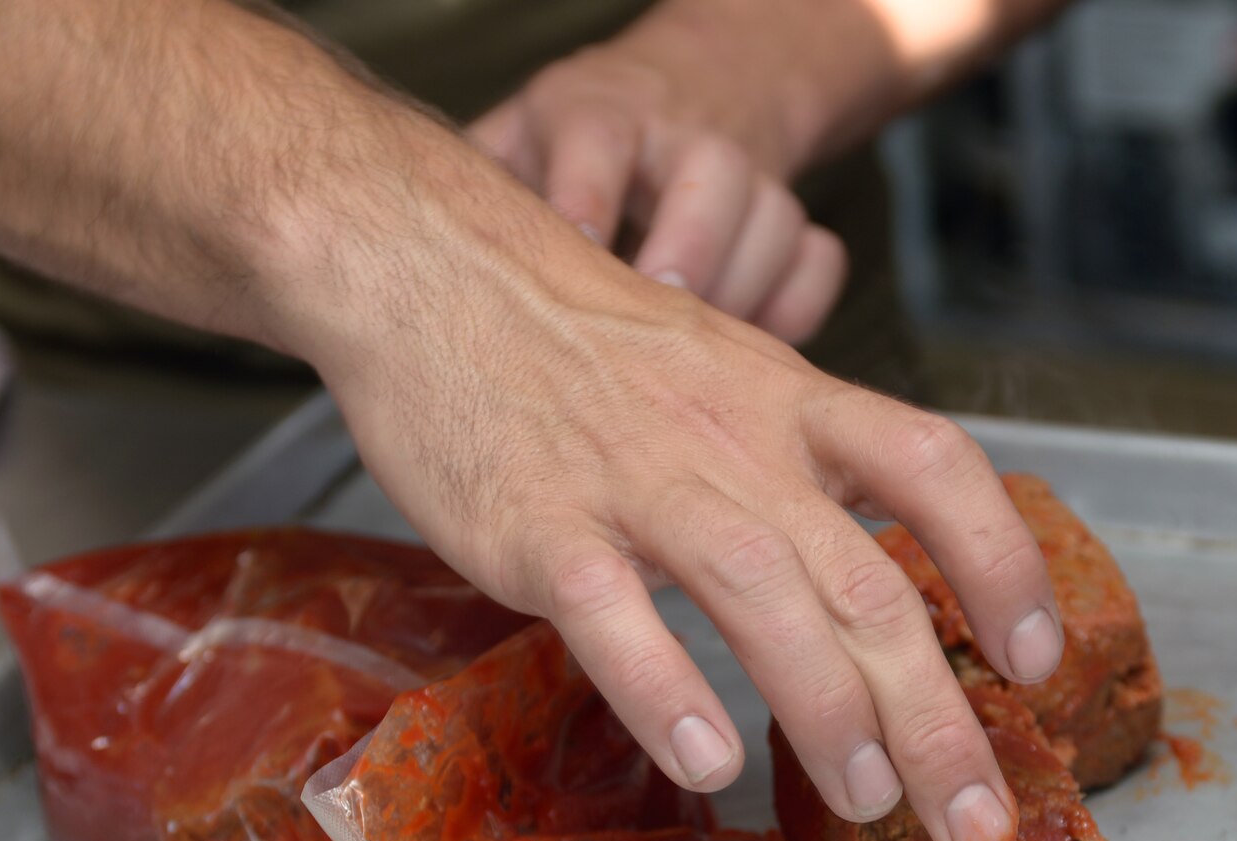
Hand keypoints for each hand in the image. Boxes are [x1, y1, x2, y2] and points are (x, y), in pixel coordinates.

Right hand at [295, 184, 1062, 840]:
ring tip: (871, 801)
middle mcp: (739, 442)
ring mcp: (638, 483)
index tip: (1039, 663)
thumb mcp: (735, 376)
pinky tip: (709, 764)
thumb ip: (808, 468)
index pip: (936, 471)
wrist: (440, 269)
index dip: (1005, 567)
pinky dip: (665, 690)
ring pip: (762, 596)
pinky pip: (611, 613)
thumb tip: (883, 588)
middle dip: (939, 716)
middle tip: (979, 826)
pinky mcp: (538, 525)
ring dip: (830, 711)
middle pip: (869, 580)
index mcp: (796, 404)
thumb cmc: (595, 348)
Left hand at [471, 42, 845, 344]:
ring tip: (696, 354)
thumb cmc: (575, 145)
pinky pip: (820, 259)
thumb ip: (477, 199)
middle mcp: (681, 134)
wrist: (692, 90)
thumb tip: (416, 274)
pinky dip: (795, 308)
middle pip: (709, 174)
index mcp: (598, 109)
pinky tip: (749, 350)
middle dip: (688, 253)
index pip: (596, 139)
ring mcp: (749, 173)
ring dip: (742, 290)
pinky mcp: (796, 216)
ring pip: (775, 217)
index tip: (579, 259)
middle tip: (659, 321)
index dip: (589, 200)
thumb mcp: (512, 143)